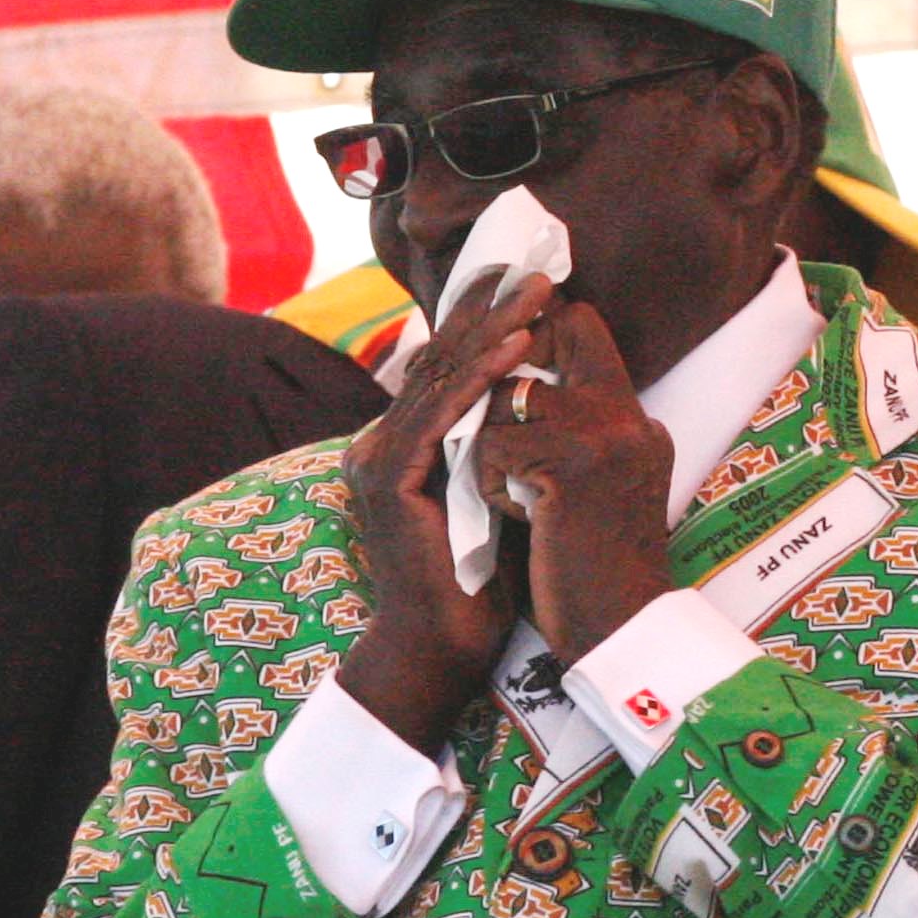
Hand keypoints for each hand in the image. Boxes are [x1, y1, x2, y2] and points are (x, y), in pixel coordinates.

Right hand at [338, 270, 549, 748]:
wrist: (441, 648)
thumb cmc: (476, 584)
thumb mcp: (491, 497)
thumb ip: (496, 450)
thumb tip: (539, 403)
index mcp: (400, 446)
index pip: (447, 371)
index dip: (486, 325)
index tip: (531, 287)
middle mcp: (380, 444)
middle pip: (443, 363)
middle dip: (492, 313)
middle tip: (538, 270)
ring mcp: (378, 459)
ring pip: (444, 379)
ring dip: (494, 331)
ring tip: (537, 293)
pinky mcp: (388, 480)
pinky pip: (441, 416)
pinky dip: (481, 379)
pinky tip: (516, 349)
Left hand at [471, 296, 674, 662]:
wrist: (616, 632)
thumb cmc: (589, 573)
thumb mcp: (587, 489)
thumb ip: (563, 438)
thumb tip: (503, 397)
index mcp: (636, 423)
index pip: (586, 329)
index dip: (538, 322)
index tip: (498, 330)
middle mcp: (628, 418)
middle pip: (553, 337)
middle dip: (502, 353)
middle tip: (479, 392)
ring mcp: (604, 436)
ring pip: (507, 397)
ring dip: (490, 442)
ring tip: (505, 492)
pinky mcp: (571, 465)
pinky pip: (494, 445)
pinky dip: (490, 484)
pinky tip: (517, 520)